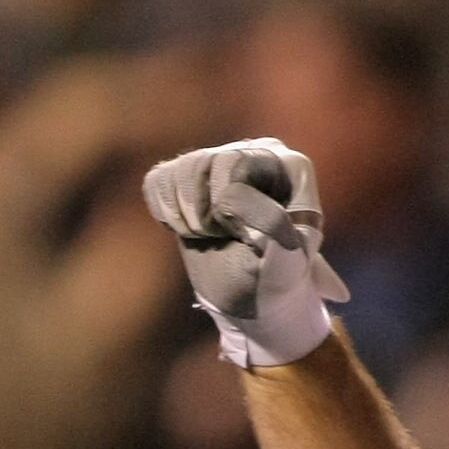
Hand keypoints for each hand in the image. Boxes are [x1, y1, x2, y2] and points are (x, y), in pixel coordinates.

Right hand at [139, 138, 350, 368]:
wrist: (257, 295)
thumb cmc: (278, 277)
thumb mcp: (286, 260)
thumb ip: (270, 224)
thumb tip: (231, 198)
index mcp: (289, 166)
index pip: (235, 165)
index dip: (225, 207)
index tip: (243, 237)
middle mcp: (257, 153)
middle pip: (202, 162)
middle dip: (202, 213)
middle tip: (218, 237)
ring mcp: (222, 160)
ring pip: (179, 168)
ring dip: (185, 216)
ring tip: (207, 235)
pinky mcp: (191, 177)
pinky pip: (159, 179)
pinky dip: (166, 211)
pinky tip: (188, 228)